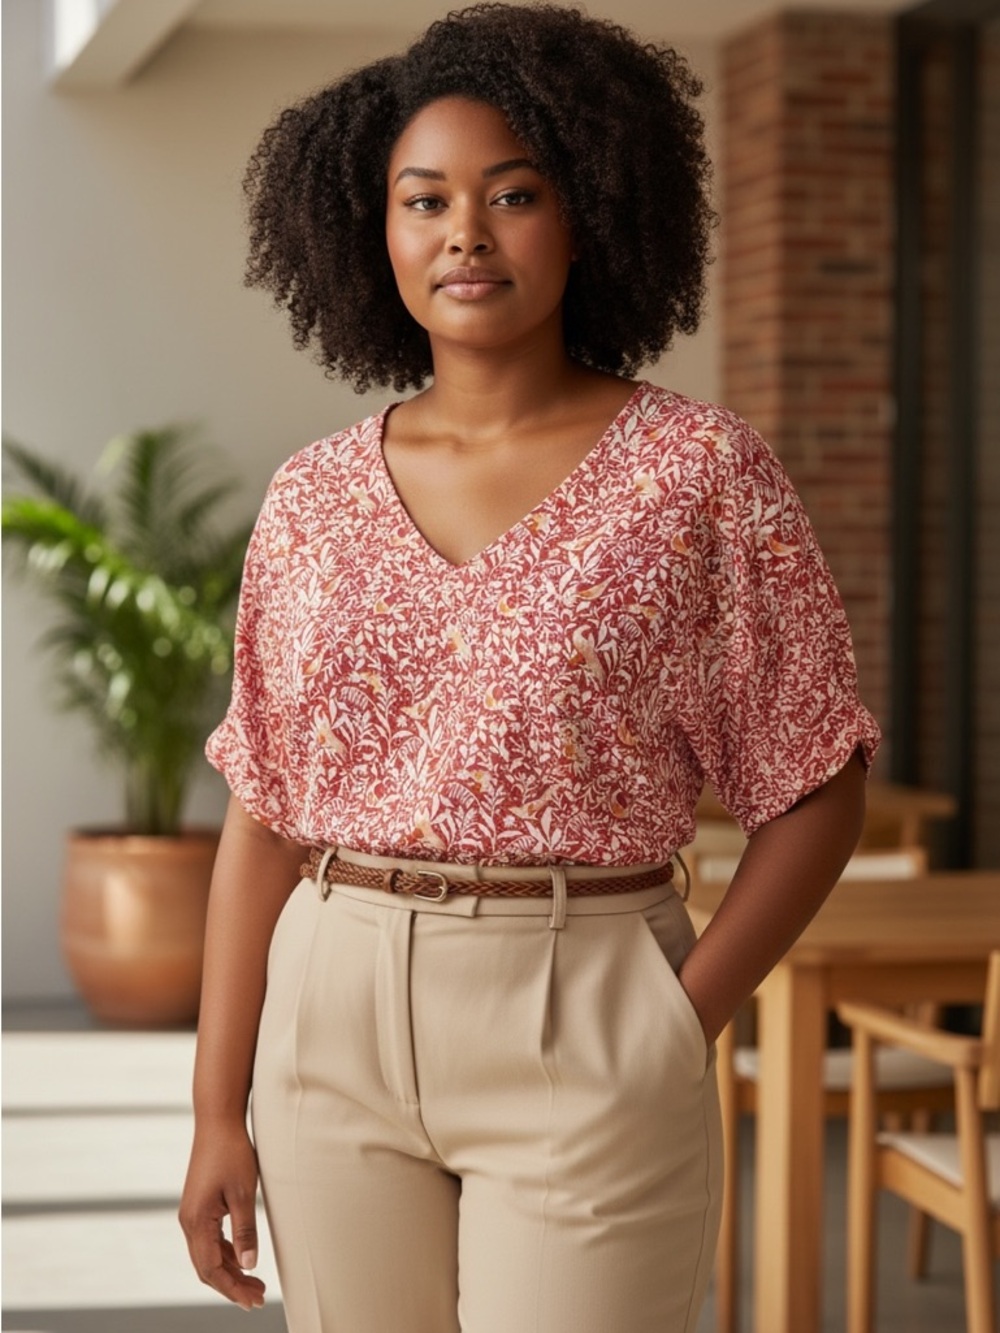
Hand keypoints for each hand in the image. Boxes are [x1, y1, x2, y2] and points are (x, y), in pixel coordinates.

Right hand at [179, 1121, 266, 1310]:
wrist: (217, 1122)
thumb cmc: (232, 1153)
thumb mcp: (244, 1193)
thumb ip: (245, 1231)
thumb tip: (249, 1266)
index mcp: (197, 1221)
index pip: (211, 1269)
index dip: (232, 1289)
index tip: (254, 1301)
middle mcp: (189, 1221)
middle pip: (207, 1267)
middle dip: (232, 1285)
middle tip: (259, 1297)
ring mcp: (192, 1214)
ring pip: (208, 1255)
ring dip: (230, 1270)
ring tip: (256, 1282)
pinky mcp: (199, 1206)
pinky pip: (210, 1239)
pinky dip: (226, 1253)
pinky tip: (243, 1257)